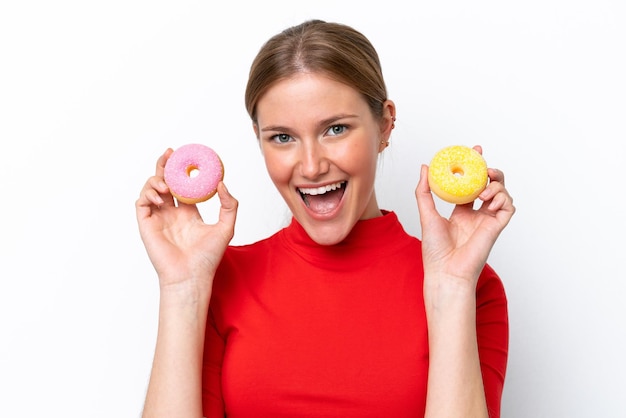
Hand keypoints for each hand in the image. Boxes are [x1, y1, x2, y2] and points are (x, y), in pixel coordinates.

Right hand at [135, 148, 237, 290]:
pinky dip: (147, 194)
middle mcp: (171, 213)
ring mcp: (158, 218)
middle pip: (164, 182)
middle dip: (164, 165)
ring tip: (167, 184)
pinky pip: (141, 203)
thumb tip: (222, 183)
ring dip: (156, 180)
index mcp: (188, 213)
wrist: (192, 276)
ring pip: (150, 190)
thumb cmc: (208, 257)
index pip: (182, 186)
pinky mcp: (146, 225)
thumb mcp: (226, 227)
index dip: (181, 170)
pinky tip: (161, 196)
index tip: (185, 156)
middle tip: (170, 153)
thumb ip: (229, 205)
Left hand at [415, 146, 514, 285]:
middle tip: (483, 164)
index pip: (471, 184)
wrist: (445, 270)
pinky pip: (508, 207)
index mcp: (461, 211)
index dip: (475, 167)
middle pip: (490, 185)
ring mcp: (488, 221)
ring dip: (496, 185)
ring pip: (502, 194)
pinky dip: (503, 199)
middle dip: (490, 171)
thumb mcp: (426, 213)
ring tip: (482, 190)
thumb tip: (425, 167)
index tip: (475, 151)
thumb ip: (424, 190)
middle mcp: (477, 215)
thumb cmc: (434, 249)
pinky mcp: (496, 228)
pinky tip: (488, 201)